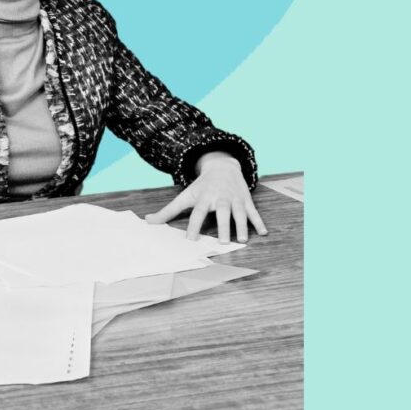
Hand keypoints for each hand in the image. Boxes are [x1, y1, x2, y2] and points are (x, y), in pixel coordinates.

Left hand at [144, 152, 267, 242]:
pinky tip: (263, 233)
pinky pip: (254, 212)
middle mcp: (219, 198)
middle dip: (223, 226)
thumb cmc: (201, 186)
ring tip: (242, 240)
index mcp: (203, 198)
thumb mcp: (185, 195)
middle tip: (223, 243)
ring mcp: (234, 199)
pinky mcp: (246, 200)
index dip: (194, 226)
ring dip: (242, 226)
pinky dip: (259, 222)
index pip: (197, 213)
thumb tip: (147, 221)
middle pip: (222, 212)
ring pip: (239, 213)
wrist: (222, 166)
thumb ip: (168, 211)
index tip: (191, 240)